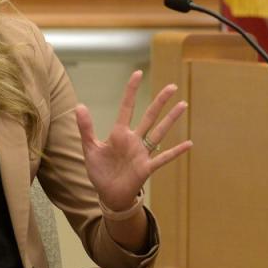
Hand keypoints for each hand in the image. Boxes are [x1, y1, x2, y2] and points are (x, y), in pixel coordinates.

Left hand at [75, 70, 191, 211]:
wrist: (108, 195)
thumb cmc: (100, 171)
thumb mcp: (90, 148)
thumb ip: (86, 128)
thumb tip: (79, 105)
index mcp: (119, 134)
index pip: (127, 108)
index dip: (131, 91)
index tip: (138, 73)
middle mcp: (134, 140)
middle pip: (150, 116)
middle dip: (160, 101)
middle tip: (172, 86)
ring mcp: (142, 153)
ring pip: (159, 132)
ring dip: (171, 119)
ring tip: (183, 105)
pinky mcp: (146, 168)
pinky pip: (163, 158)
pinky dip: (176, 152)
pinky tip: (189, 143)